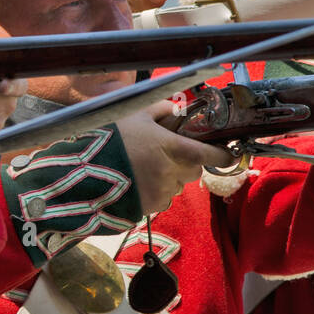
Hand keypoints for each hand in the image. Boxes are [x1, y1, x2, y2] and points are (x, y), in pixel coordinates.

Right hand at [116, 99, 237, 212]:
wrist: (85, 173)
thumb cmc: (112, 141)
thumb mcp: (134, 117)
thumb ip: (160, 110)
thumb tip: (178, 107)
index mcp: (172, 148)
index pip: (209, 154)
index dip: (222, 155)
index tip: (228, 154)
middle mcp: (171, 171)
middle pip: (193, 171)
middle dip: (186, 164)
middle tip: (168, 156)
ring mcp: (162, 191)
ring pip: (178, 186)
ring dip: (170, 179)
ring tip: (146, 170)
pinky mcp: (150, 206)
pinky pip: (163, 200)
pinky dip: (156, 192)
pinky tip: (139, 184)